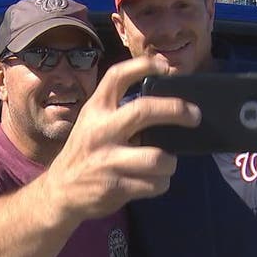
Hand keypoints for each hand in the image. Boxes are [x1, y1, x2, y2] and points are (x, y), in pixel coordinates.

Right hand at [42, 57, 199, 221]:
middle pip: (145, 110)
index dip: (142, 65)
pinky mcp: (116, 187)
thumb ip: (119, 112)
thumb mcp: (93, 124)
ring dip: (170, 162)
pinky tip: (154, 181)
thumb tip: (165, 105)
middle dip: (176, 110)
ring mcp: (108, 160)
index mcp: (96, 110)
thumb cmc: (85, 152)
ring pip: (158, 157)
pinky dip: (161, 182)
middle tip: (195, 116)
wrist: (61, 191)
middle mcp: (101, 131)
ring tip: (166, 163)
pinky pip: (155, 184)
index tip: (164, 66)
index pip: (116, 77)